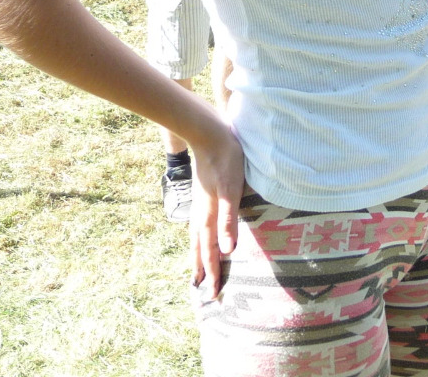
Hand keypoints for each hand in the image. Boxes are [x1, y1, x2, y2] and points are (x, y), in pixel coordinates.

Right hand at [189, 124, 245, 300]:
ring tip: (197, 271)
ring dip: (198, 256)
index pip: (210, 251)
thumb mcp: (230, 189)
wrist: (208, 132)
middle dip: (203, 270)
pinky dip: (198, 238)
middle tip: (203, 291)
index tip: (214, 294)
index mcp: (208, 215)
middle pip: (200, 248)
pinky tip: (201, 236)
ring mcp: (200, 203)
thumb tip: (226, 251)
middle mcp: (200, 213)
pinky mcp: (203, 194)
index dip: (213, 273)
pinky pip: (198, 224)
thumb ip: (228, 220)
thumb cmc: (225, 159)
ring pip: (196, 237)